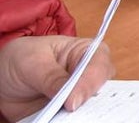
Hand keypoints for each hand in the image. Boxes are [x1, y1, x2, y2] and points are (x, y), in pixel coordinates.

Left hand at [0, 35, 114, 120]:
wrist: (2, 78)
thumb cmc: (22, 59)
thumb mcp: (32, 62)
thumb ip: (51, 77)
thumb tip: (72, 97)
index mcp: (85, 52)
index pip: (98, 66)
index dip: (88, 84)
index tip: (72, 102)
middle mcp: (87, 75)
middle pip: (100, 90)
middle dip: (88, 103)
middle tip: (72, 112)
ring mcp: (79, 95)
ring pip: (90, 108)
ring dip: (78, 116)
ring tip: (63, 120)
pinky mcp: (68, 112)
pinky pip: (75, 120)